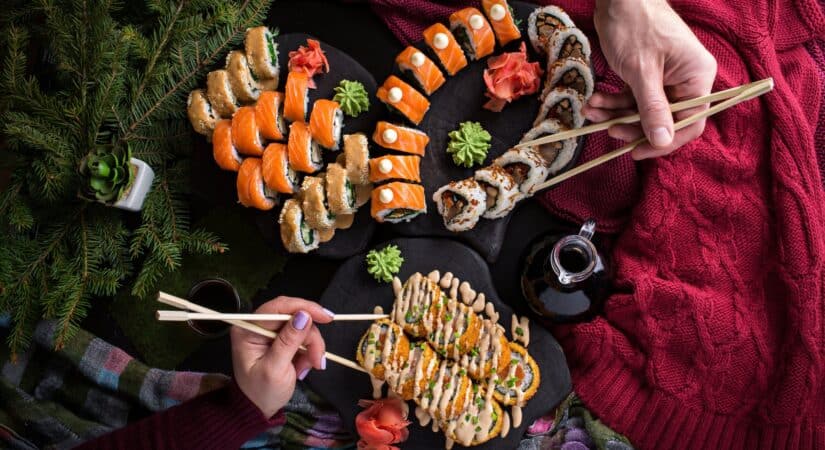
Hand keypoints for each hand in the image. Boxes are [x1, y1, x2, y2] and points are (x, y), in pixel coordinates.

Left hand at [230, 297, 333, 416]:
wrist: (259, 407)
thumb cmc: (261, 392)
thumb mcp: (275, 370)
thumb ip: (288, 341)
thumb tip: (304, 316)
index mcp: (249, 330)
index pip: (278, 307)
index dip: (303, 307)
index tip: (325, 317)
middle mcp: (259, 326)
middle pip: (294, 316)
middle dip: (310, 336)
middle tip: (318, 358)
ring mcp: (271, 332)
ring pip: (303, 326)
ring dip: (312, 346)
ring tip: (309, 366)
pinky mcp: (282, 339)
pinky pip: (304, 336)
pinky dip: (309, 351)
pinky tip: (303, 366)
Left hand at [586, 0, 716, 158]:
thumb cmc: (635, 25)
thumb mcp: (641, 71)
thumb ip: (652, 108)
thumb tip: (662, 141)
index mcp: (697, 77)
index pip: (691, 122)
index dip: (665, 141)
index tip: (637, 151)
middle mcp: (686, 79)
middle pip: (663, 119)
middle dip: (632, 126)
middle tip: (608, 130)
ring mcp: (667, 77)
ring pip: (642, 110)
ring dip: (615, 114)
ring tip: (591, 112)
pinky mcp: (648, 74)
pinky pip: (632, 97)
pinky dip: (613, 101)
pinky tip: (593, 102)